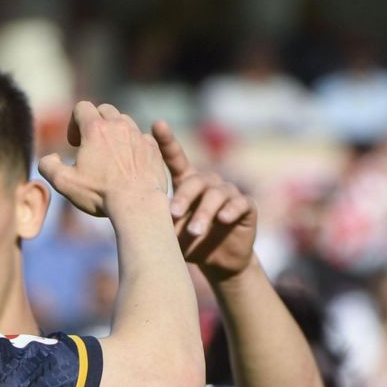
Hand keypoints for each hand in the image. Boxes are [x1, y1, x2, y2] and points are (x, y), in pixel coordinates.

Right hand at [38, 102, 169, 219]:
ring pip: (124, 121)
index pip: (82, 107)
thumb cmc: (100, 194)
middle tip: (92, 146)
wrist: (138, 204)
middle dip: (95, 123)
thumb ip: (48, 166)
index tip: (75, 144)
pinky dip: (134, 144)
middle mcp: (118, 126)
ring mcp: (138, 135)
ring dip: (115, 132)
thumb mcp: (64, 183)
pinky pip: (142, 136)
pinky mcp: (153, 148)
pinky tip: (129, 162)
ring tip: (111, 154)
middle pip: (104, 110)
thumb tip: (49, 158)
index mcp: (95, 129)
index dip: (74, 123)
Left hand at [153, 121, 257, 282]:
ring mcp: (229, 193)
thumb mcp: (172, 232)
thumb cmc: (190, 243)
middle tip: (174, 214)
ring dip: (204, 214)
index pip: (177, 158)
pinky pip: (240, 203)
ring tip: (195, 232)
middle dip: (184, 197)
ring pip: (216, 195)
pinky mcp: (246, 206)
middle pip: (196, 181)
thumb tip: (139, 211)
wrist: (219, 262)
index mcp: (188, 183)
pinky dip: (231, 210)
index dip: (168, 142)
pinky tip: (224, 219)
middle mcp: (209, 183)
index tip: (157, 124)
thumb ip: (162, 218)